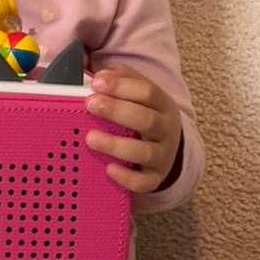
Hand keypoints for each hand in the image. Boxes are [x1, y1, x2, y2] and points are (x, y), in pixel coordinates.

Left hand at [84, 64, 182, 194]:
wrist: (169, 148)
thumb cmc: (144, 115)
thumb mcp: (139, 94)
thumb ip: (123, 79)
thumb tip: (101, 76)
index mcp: (162, 105)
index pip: (148, 92)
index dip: (121, 87)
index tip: (96, 83)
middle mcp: (165, 130)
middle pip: (147, 120)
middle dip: (117, 111)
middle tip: (90, 104)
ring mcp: (161, 156)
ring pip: (144, 152)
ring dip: (116, 145)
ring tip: (90, 138)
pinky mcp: (154, 178)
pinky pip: (144, 182)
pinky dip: (127, 178)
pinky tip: (109, 170)